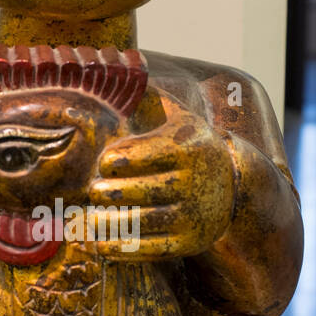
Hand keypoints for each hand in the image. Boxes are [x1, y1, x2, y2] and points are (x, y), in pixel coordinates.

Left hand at [88, 108, 235, 258]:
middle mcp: (196, 183)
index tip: (106, 162)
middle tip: (95, 191)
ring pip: (145, 223)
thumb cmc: (188, 145)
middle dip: (113, 192)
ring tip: (84, 221)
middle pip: (145, 190)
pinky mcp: (188, 244)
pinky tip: (97, 244)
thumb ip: (147, 96)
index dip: (123, 159)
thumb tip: (118, 66)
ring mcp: (194, 216)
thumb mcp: (176, 116)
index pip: (151, 153)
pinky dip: (121, 249)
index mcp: (190, 147)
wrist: (230, 187)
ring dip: (109, 224)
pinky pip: (150, 249)